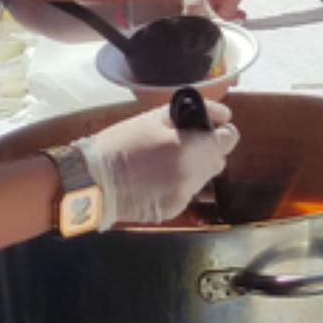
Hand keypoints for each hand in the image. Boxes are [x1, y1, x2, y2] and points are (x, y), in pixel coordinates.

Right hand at [77, 102, 238, 226]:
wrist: (93, 181)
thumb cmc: (121, 143)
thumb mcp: (155, 118)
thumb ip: (194, 113)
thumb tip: (223, 115)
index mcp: (192, 149)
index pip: (229, 139)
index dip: (220, 131)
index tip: (208, 129)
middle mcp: (194, 175)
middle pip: (218, 160)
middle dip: (206, 150)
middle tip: (183, 144)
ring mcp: (185, 195)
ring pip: (204, 178)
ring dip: (194, 168)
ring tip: (167, 161)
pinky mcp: (174, 209)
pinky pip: (187, 193)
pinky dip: (179, 184)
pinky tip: (157, 179)